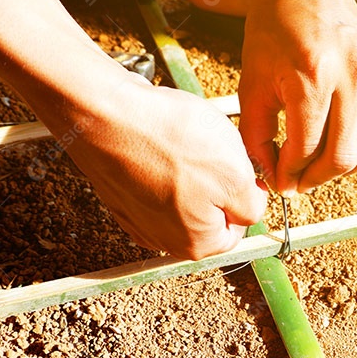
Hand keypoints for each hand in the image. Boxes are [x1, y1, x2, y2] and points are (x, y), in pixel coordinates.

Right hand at [55, 73, 266, 259]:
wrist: (104, 114)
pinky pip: (154, 179)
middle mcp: (164, 239)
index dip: (244, 193)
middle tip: (208, 150)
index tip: (238, 167)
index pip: (238, 227)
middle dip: (214, 180)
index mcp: (198, 243)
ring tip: (180, 142)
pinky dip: (160, 160)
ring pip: (182, 193)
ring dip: (187, 168)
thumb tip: (251, 210)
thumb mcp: (236, 175)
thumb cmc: (169, 142)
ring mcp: (137, 217)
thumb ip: (252, 205)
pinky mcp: (120, 192)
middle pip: (208, 211)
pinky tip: (158, 141)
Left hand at [237, 0, 356, 194]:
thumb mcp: (251, 80)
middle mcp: (352, 75)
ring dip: (350, 166)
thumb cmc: (273, 28)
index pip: (305, 148)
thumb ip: (256, 133)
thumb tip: (269, 176)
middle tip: (300, 180)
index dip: (288, 174)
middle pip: (344, 156)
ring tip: (326, 162)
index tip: (279, 181)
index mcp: (311, 77)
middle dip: (317, 178)